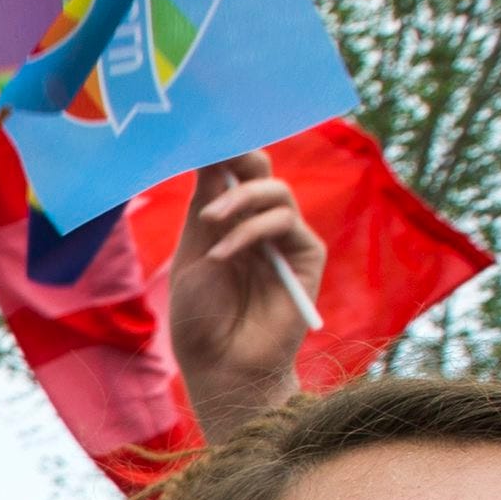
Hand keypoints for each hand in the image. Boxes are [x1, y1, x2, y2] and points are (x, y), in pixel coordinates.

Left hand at [167, 151, 324, 411]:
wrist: (221, 366)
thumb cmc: (199, 318)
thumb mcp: (194, 253)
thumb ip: (206, 205)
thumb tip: (210, 153)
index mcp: (225, 219)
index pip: (229, 170)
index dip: (219, 150)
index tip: (198, 133)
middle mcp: (256, 222)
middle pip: (259, 169)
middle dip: (238, 155)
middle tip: (216, 151)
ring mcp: (284, 237)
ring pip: (275, 190)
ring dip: (240, 198)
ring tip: (211, 224)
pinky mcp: (307, 254)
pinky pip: (284, 222)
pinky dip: (251, 231)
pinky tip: (224, 254)